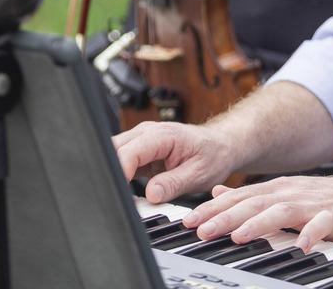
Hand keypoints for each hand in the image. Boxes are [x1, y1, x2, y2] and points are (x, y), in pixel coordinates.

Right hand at [112, 120, 239, 204]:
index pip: (130, 151)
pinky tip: (127, 189)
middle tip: (117, 198)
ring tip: (121, 195)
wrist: (220, 147)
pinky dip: (120, 174)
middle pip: (115, 149)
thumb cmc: (213, 156)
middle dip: (112, 173)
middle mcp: (149, 133)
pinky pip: (122, 159)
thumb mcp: (199, 174)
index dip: (121, 172)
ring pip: (114, 152)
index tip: (120, 193)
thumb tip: (151, 194)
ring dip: (115, 172)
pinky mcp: (141, 150)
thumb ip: (174, 184)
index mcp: (163, 135)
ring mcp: (142, 139)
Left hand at [179, 174, 332, 252]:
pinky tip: (301, 246)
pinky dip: (311, 234)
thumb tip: (218, 191)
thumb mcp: (284, 192)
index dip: (212, 208)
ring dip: (259, 224)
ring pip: (282, 211)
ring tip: (239, 236)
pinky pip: (323, 225)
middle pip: (254, 203)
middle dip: (226, 216)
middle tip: (202, 230)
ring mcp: (313, 204)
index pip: (239, 197)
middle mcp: (291, 193)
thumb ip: (251, 194)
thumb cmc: (326, 201)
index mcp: (276, 189)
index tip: (188, 221)